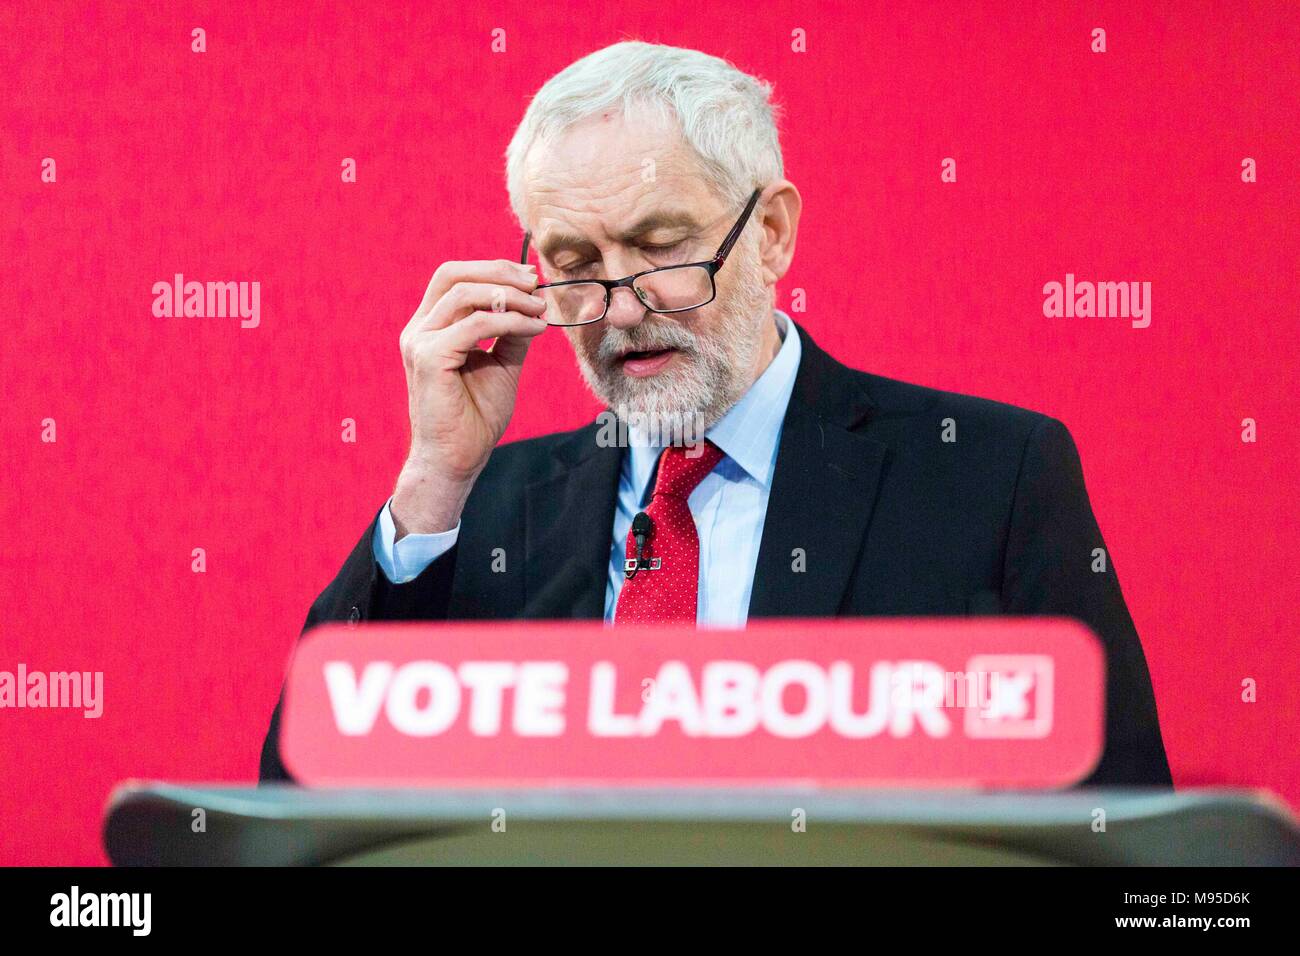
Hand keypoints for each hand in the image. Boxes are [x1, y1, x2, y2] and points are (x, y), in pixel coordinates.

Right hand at [391, 259, 547, 536]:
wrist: (457, 459)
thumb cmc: (475, 417)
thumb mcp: (501, 365)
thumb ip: (511, 333)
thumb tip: (534, 303)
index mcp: (430, 328)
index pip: (454, 278)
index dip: (492, 269)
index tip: (531, 278)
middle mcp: (419, 330)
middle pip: (452, 274)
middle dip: (498, 271)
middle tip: (535, 283)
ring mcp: (419, 342)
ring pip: (465, 294)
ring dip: (510, 296)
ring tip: (539, 309)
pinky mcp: (429, 359)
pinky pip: (475, 324)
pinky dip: (509, 320)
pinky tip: (533, 328)